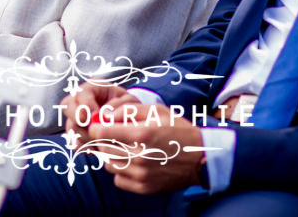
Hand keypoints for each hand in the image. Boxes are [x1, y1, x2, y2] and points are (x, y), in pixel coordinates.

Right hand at [61, 82, 133, 145]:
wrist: (129, 119)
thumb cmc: (129, 107)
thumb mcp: (129, 102)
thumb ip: (120, 105)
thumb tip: (102, 116)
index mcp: (93, 88)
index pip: (81, 94)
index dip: (86, 106)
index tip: (95, 117)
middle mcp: (79, 100)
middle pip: (68, 107)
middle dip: (81, 122)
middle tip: (96, 130)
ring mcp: (76, 117)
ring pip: (71, 127)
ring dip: (86, 137)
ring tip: (103, 140)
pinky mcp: (77, 134)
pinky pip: (74, 142)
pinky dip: (86, 147)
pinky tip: (99, 147)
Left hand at [89, 104, 204, 194]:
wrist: (201, 158)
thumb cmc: (179, 131)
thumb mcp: (157, 111)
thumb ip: (129, 110)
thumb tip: (106, 115)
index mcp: (142, 134)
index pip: (102, 133)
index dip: (96, 128)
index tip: (98, 126)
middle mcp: (140, 156)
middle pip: (104, 148)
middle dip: (104, 140)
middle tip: (114, 135)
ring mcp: (141, 174)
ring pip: (109, 165)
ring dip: (112, 156)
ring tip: (125, 149)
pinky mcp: (144, 187)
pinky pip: (118, 180)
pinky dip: (121, 171)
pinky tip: (132, 163)